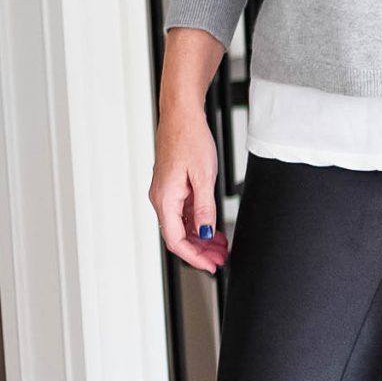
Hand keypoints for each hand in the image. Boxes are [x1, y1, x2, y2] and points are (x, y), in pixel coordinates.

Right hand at [150, 106, 228, 273]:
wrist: (182, 115)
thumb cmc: (189, 138)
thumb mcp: (203, 177)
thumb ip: (204, 208)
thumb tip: (204, 231)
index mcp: (165, 199)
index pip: (176, 240)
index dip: (194, 257)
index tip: (211, 265)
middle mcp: (161, 198)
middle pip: (178, 236)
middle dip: (200, 251)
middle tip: (220, 259)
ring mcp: (166, 192)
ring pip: (182, 225)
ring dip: (200, 238)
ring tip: (220, 246)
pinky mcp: (172, 186)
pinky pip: (183, 212)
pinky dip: (198, 223)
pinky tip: (212, 227)